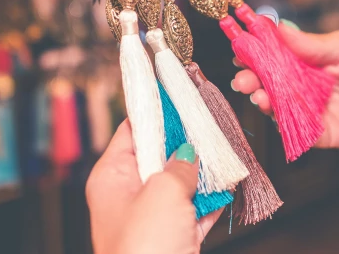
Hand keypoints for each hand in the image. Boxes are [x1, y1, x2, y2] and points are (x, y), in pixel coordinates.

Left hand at [86, 120, 221, 253]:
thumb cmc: (143, 248)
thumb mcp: (164, 192)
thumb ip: (180, 166)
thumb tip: (190, 152)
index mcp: (112, 178)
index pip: (131, 132)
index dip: (154, 115)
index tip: (177, 100)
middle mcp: (127, 196)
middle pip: (157, 157)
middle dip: (184, 144)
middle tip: (208, 128)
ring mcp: (150, 219)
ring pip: (177, 185)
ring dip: (200, 173)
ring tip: (222, 155)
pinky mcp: (171, 238)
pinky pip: (192, 211)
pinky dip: (209, 200)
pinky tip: (226, 187)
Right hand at [232, 24, 338, 151]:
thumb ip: (313, 43)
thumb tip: (281, 28)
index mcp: (299, 59)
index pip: (269, 53)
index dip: (253, 49)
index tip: (240, 46)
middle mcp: (294, 83)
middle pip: (264, 79)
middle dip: (249, 77)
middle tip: (242, 78)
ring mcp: (299, 107)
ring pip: (272, 103)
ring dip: (260, 98)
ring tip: (257, 94)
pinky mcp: (307, 131)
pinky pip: (288, 127)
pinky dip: (278, 120)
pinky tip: (273, 111)